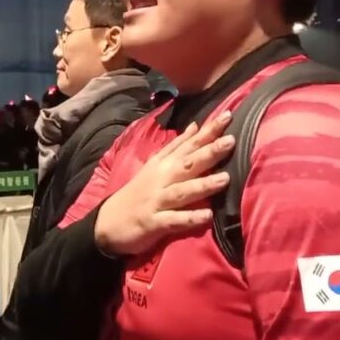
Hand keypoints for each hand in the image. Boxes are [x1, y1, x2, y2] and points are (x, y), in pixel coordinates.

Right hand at [94, 113, 233, 256]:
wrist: (108, 223)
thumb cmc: (139, 192)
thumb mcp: (155, 165)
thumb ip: (177, 146)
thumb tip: (196, 125)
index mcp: (163, 164)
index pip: (188, 144)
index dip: (208, 131)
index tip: (228, 116)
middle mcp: (161, 179)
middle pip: (187, 163)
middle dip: (208, 152)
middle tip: (231, 140)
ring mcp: (157, 201)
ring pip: (182, 191)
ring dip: (202, 185)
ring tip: (225, 179)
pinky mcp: (153, 223)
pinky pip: (173, 220)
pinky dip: (189, 218)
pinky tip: (208, 216)